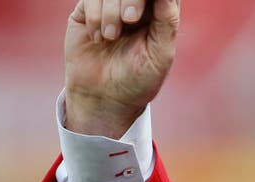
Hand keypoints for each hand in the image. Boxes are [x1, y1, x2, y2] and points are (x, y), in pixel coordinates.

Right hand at [64, 0, 179, 137]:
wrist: (104, 99)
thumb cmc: (138, 80)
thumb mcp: (160, 54)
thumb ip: (167, 21)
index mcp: (160, 14)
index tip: (140, 14)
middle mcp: (137, 6)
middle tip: (130, 19)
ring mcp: (111, 7)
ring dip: (110, 11)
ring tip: (110, 37)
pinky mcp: (87, 11)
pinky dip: (94, 15)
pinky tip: (98, 37)